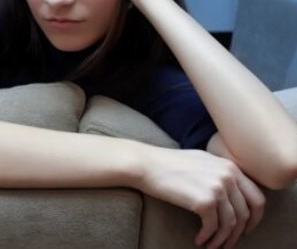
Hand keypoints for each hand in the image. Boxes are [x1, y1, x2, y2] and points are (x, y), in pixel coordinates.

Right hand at [140, 147, 265, 248]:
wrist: (145, 164)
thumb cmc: (167, 164)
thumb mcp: (202, 161)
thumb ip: (220, 174)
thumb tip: (232, 195)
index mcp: (230, 166)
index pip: (257, 197)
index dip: (255, 218)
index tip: (245, 229)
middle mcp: (229, 176)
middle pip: (246, 213)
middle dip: (239, 233)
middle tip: (228, 242)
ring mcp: (218, 188)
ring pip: (230, 223)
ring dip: (222, 239)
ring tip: (211, 245)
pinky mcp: (205, 201)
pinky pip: (213, 226)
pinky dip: (208, 237)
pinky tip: (199, 240)